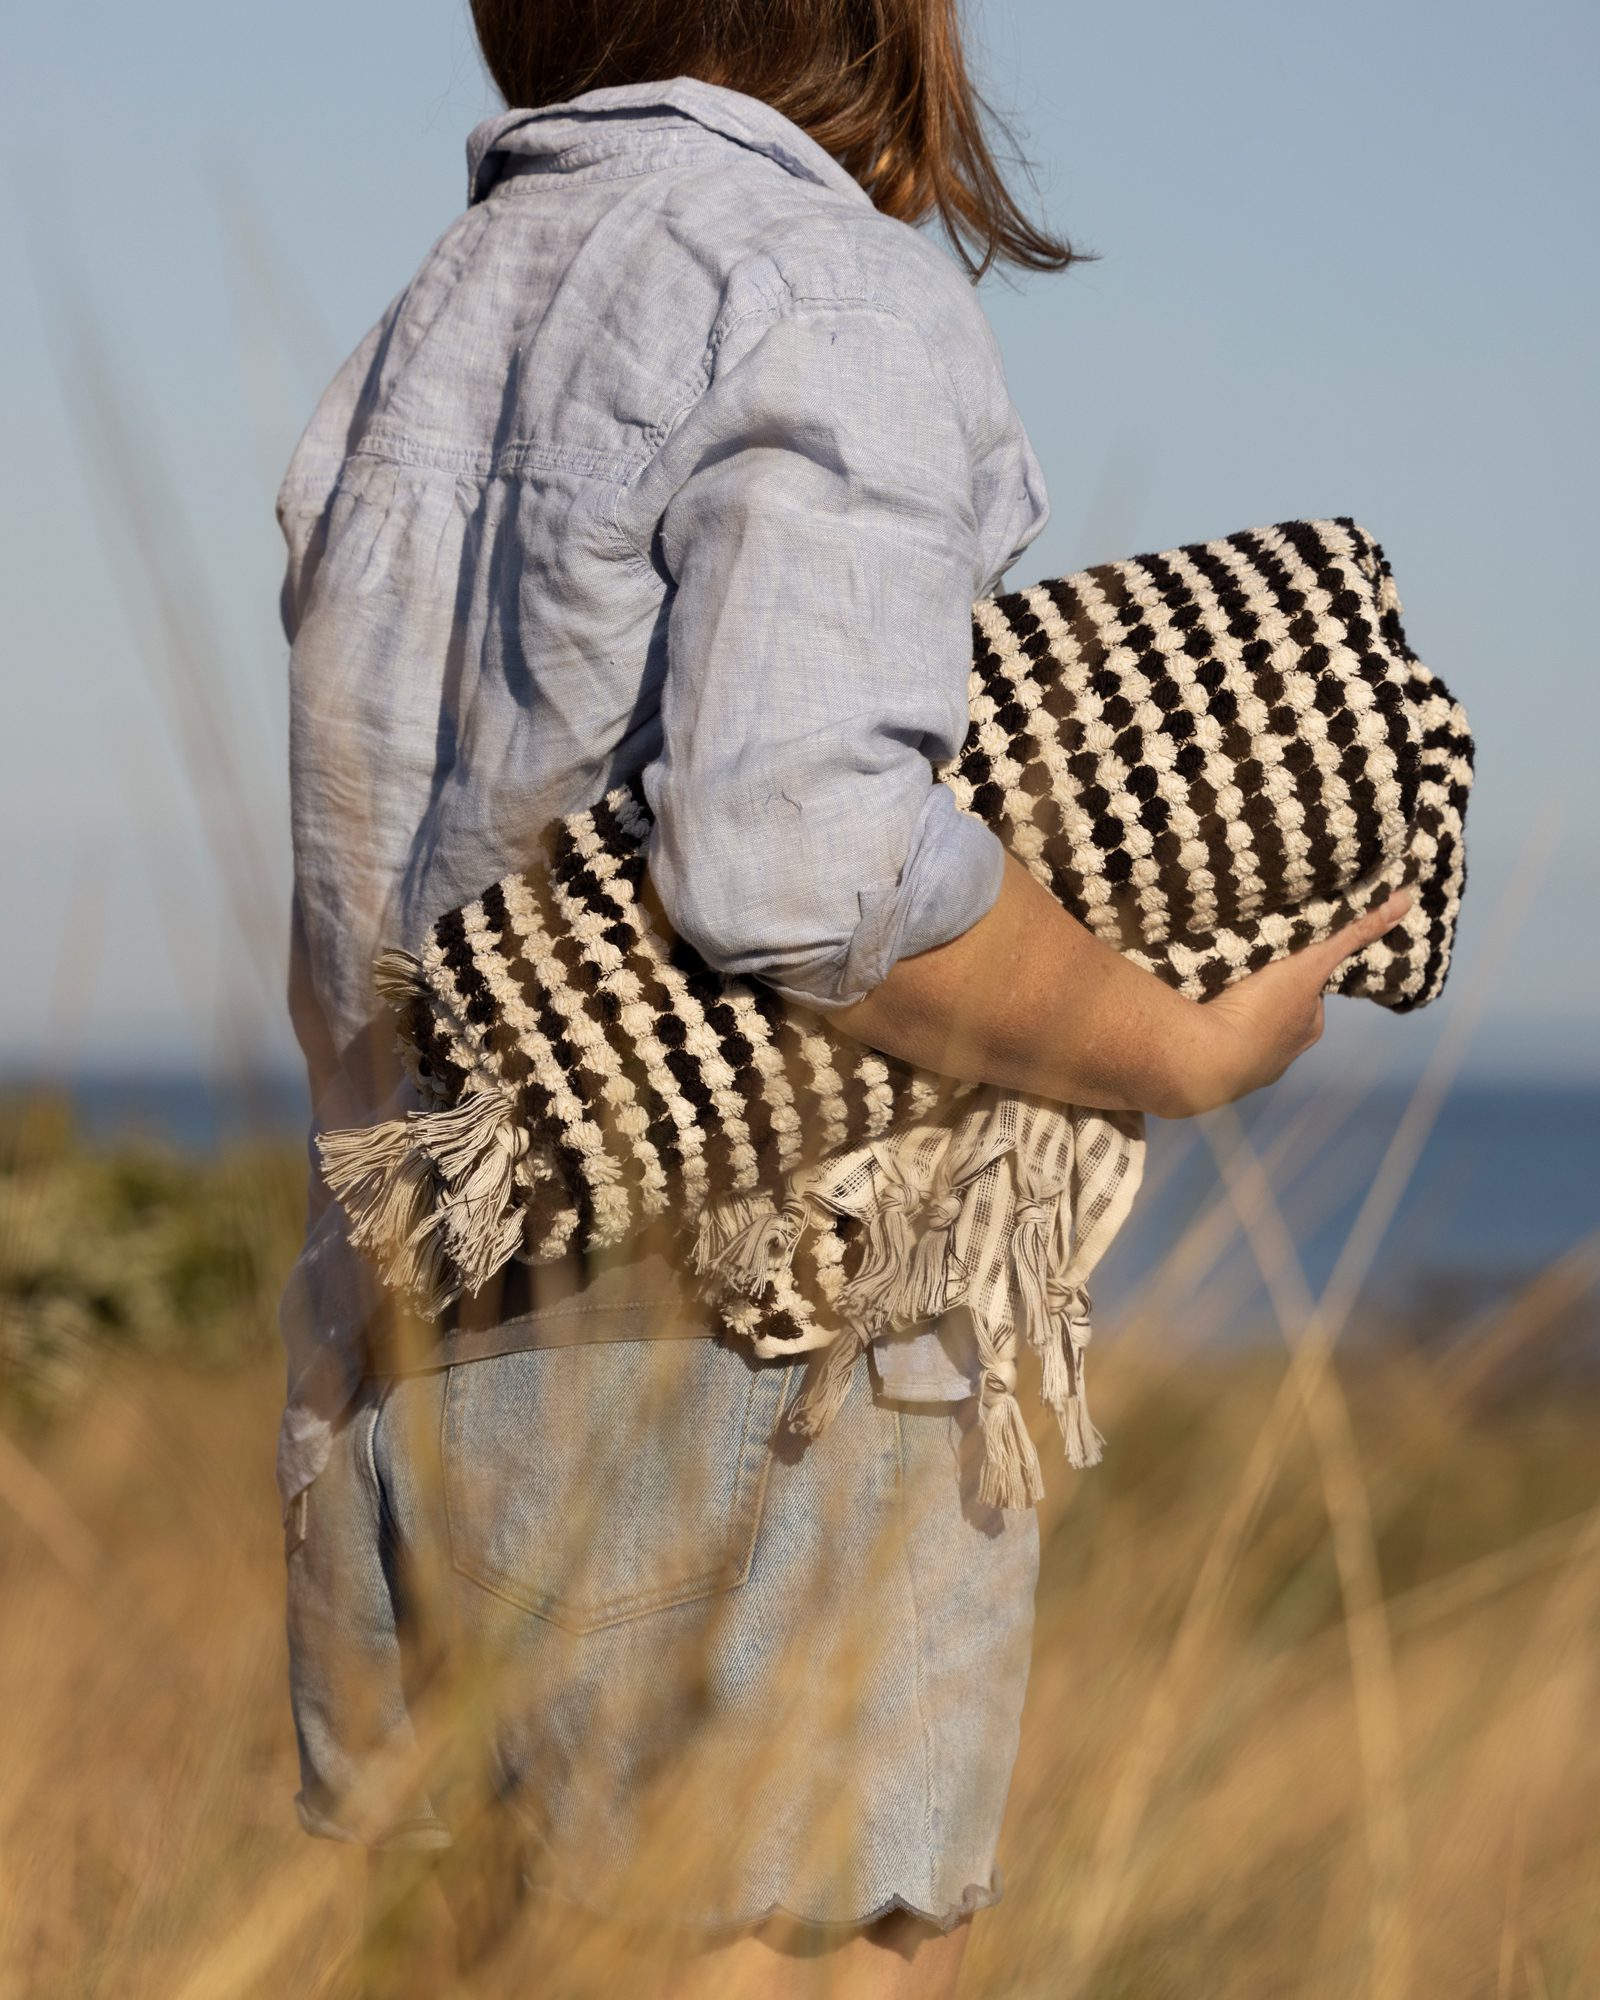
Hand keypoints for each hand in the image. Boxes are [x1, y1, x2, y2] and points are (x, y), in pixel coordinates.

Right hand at [1158, 889, 1413, 1117]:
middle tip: (1245, 968)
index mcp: (1307, 1028)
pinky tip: (1195, 1010)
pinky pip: (1212, 1039)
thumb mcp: (1313, 962)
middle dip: (1266, 994)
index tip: (1279, 957)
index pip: (1309, 992)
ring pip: (1244, 1028)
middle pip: (1279, 1011)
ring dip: (1235, 1011)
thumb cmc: (1265, 1009)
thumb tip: (1406, 899)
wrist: (1208, 1057)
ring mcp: (1244, 1064)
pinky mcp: (1208, 1068)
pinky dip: (1207, 1026)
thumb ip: (1353, 933)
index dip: (1297, 973)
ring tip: (1215, 987)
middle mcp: (1282, 1052)